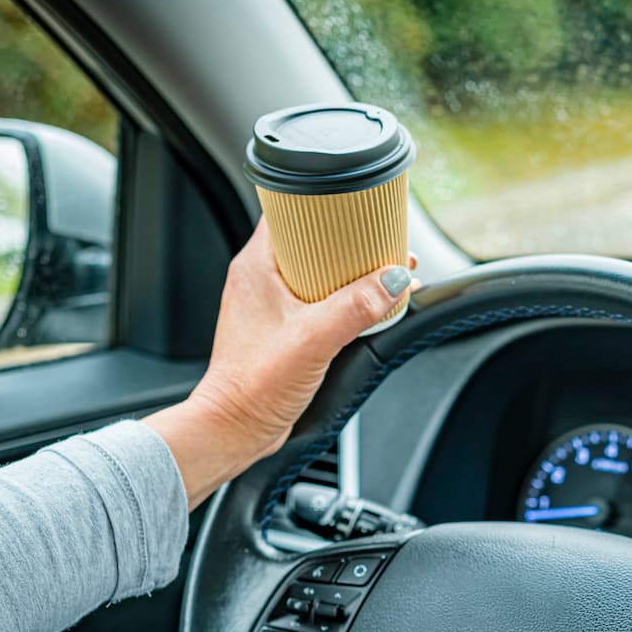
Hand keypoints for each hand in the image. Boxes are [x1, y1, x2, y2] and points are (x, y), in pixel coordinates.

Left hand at [145, 220, 416, 507]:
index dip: (324, 202)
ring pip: (319, 271)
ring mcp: (271, 304)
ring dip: (351, 273)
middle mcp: (260, 279)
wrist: (235, 429)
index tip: (356, 204)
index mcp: (255, 265)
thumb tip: (396, 280)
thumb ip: (357, 308)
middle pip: (312, 240)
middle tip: (383, 239)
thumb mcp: (313, 339)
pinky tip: (368, 308)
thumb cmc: (252, 385)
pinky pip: (319, 300)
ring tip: (384, 272)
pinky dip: (345, 299)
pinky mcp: (283, 328)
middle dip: (351, 240)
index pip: (290, 211)